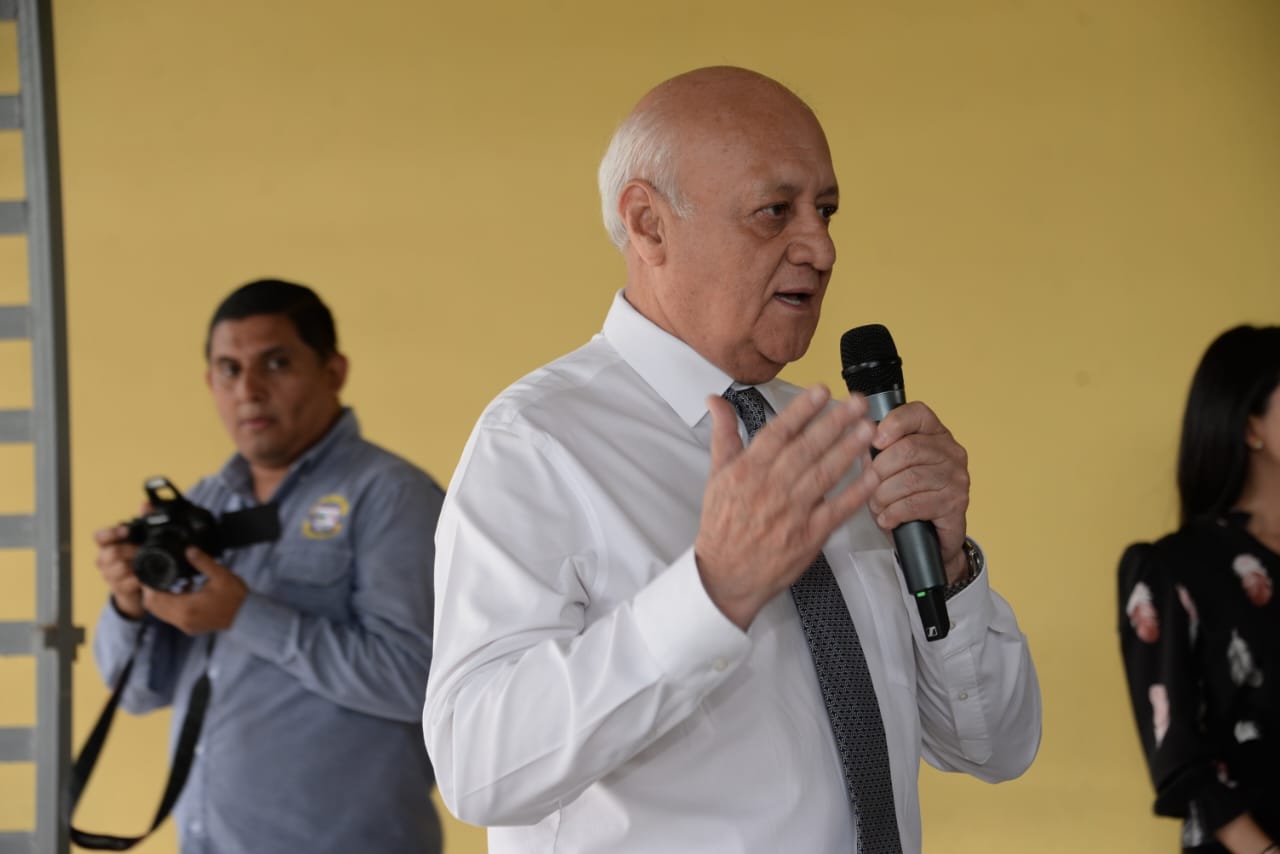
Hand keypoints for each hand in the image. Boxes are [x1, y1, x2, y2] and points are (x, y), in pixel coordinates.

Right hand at [94, 523, 144, 618]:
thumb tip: (145, 505)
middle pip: (110, 553)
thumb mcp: (142, 538)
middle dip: (130, 551)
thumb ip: (144, 520)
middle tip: (143, 550)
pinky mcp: (118, 588)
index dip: (110, 533)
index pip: (99, 536)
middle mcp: (104, 559)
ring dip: (134, 565)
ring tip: (145, 563)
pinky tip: (144, 576)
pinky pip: (126, 583)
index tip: (126, 531)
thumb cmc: (138, 557)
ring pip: (117, 568)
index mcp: (108, 544)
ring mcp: (109, 574)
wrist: (140, 585)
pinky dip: (137, 580)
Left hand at [142, 548, 247, 634]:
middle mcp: (182, 620)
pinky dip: (170, 604)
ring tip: (171, 581)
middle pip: (153, 607)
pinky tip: (185, 590)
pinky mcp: (190, 627)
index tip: (150, 572)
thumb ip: (203, 562)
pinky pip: (171, 616)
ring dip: (160, 598)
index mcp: (186, 608)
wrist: (247, 617)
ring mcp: (186, 625)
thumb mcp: (221, 575)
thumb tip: (188, 550)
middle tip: (156, 574)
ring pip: (160, 612)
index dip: (148, 585)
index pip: (154, 598)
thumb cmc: (235, 596)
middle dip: (151, 591)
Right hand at [695, 385, 879, 629]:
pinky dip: (856, 493)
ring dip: (848, 450)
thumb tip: (716, 400)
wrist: (724, 574)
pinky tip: (872, 476)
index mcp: (748, 470)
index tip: (822, 391)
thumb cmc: (723, 524)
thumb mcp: (717, 475)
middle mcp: (770, 488)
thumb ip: (724, 434)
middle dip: (834, 423)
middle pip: (806, 449)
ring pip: (824, 475)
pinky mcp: (808, 536)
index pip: (778, 432)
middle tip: (857, 402)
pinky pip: (836, 510)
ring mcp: (791, 513)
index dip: (801, 410)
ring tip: (868, 429)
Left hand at [868, 401, 969, 583]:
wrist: (931, 539)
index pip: (918, 413)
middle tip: (869, 488)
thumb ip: (880, 452)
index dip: (893, 423)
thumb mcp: (891, 469)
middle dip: (879, 471)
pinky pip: (915, 504)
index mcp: (935, 434)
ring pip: (909, 479)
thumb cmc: (907, 498)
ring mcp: (956, 477)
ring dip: (884, 496)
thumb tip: (862, 444)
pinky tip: (887, 519)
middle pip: (908, 449)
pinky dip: (894, 513)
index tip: (875, 441)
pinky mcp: (955, 503)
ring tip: (877, 506)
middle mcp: (951, 452)